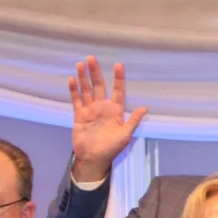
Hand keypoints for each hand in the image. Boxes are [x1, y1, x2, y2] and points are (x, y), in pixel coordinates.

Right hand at [69, 57, 148, 182]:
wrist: (93, 158)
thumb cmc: (111, 148)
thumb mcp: (125, 135)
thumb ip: (133, 120)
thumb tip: (146, 108)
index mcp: (115, 110)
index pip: (118, 90)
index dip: (118, 78)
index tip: (118, 65)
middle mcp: (103, 107)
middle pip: (99, 86)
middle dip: (96, 72)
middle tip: (91, 58)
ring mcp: (90, 110)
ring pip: (87, 90)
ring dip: (84, 77)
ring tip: (80, 64)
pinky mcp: (79, 115)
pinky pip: (76, 100)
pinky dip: (74, 90)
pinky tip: (72, 79)